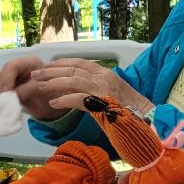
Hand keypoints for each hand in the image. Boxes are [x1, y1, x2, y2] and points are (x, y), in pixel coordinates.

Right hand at [0, 55, 63, 120]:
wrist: (56, 104)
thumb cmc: (55, 93)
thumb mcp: (45, 89)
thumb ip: (29, 88)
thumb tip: (12, 93)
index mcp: (30, 63)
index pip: (12, 66)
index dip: (7, 77)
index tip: (7, 90)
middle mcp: (18, 69)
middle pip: (2, 74)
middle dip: (1, 87)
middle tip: (3, 99)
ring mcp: (11, 79)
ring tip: (5, 103)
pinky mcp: (8, 90)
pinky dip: (0, 99)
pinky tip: (5, 105)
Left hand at [29, 58, 151, 116]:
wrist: (148, 120)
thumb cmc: (131, 111)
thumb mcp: (112, 94)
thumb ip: (96, 89)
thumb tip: (80, 90)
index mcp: (107, 73)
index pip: (81, 62)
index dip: (62, 63)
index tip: (47, 66)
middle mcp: (105, 77)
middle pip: (74, 68)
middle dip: (52, 71)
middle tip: (35, 74)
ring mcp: (105, 89)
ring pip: (74, 80)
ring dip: (54, 82)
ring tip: (39, 86)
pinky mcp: (103, 103)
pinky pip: (79, 98)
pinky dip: (64, 99)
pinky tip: (54, 103)